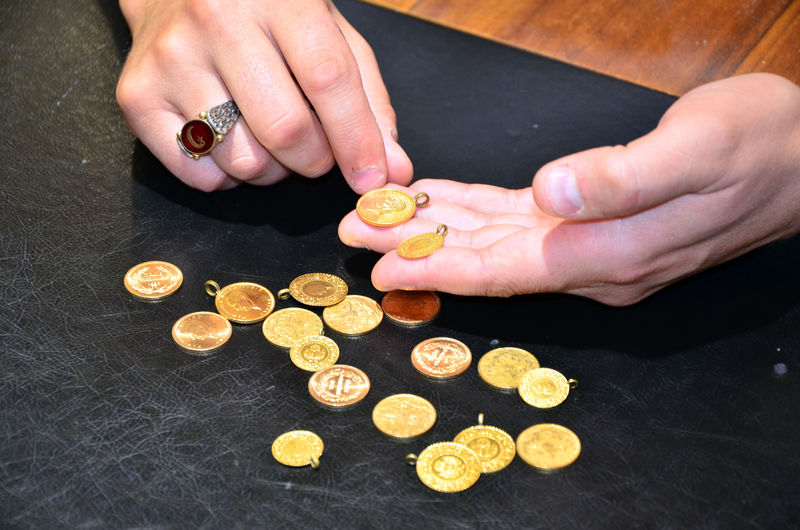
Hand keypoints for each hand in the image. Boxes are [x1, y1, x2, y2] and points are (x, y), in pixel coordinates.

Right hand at [116, 0, 411, 191]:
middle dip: (314, 160)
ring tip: (265, 136)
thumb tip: (392, 170)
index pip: (326, 79)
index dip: (357, 140)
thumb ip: (368, 102)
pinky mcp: (135, 96)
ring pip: (243, 162)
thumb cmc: (267, 17)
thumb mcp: (331, 38)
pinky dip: (226, 177)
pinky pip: (198, 176)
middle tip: (314, 149)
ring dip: (271, 170)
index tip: (375, 180)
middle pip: (285, 130)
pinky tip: (228, 140)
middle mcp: (215, 20)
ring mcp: (170, 59)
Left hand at [338, 73, 799, 304]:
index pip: (507, 270)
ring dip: (439, 232)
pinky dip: (476, 213)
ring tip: (383, 220)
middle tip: (357, 236)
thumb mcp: (699, 151)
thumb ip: (625, 179)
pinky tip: (442, 203)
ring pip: (497, 243)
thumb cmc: (757, 148)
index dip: (442, 268)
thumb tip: (553, 191)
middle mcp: (593, 261)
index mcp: (611, 254)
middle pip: (489, 263)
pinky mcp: (593, 221)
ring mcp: (592, 245)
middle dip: (421, 251)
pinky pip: (520, 222)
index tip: (385, 264)